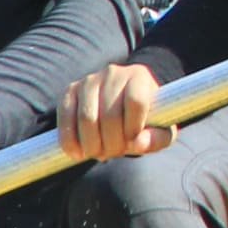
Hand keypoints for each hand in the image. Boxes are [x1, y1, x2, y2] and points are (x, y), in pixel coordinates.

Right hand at [58, 62, 173, 162]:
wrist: (125, 103)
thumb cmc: (147, 119)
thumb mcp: (162, 130)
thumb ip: (156, 138)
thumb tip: (138, 144)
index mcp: (139, 77)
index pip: (136, 102)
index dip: (133, 127)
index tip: (132, 142)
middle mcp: (113, 74)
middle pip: (110, 114)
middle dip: (112, 143)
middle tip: (115, 153)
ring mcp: (89, 81)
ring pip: (86, 118)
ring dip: (92, 145)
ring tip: (100, 153)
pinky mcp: (70, 91)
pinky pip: (65, 118)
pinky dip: (69, 141)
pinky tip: (77, 154)